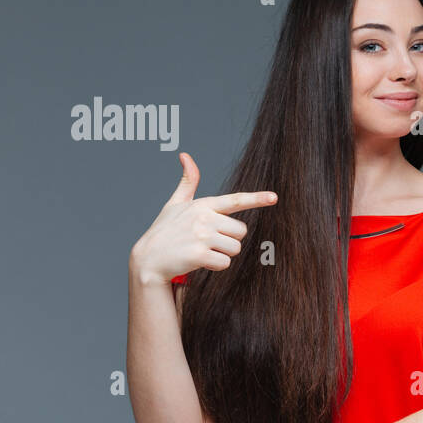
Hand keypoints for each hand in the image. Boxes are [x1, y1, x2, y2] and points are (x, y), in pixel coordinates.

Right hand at [130, 152, 277, 285]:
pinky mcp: (199, 254)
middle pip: (241, 232)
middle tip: (208, 242)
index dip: (257, 199)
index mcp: (203, 205)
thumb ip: (187, 182)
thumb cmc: (165, 231)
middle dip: (229, 240)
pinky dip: (216, 266)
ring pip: (235, 248)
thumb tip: (185, 155)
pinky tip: (199, 261)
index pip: (235, 200)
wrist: (148, 258)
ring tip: (202, 251)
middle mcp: (204, 218)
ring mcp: (201, 236)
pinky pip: (225, 263)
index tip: (274, 197)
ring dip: (223, 254)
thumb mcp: (175, 203)